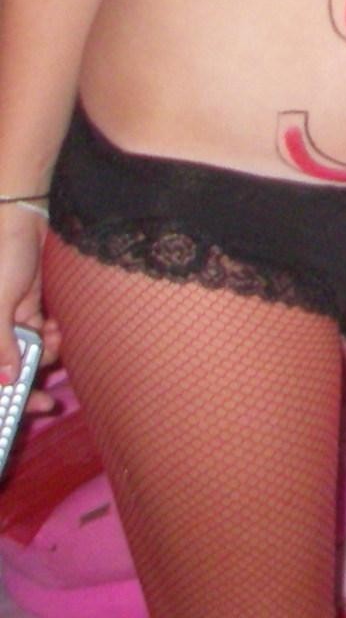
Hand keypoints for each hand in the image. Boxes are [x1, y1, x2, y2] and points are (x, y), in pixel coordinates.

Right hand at [1, 207, 52, 391]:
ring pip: (25, 353)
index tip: (23, 408)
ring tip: (54, 340)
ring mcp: (5, 320)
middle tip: (49, 394)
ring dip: (42, 353)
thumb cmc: (1, 258)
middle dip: (26, 379)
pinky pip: (38, 334)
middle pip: (4, 367)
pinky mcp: (24, 308)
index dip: (3, 394)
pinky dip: (49, 336)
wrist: (22, 221)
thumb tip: (6, 379)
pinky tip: (56, 328)